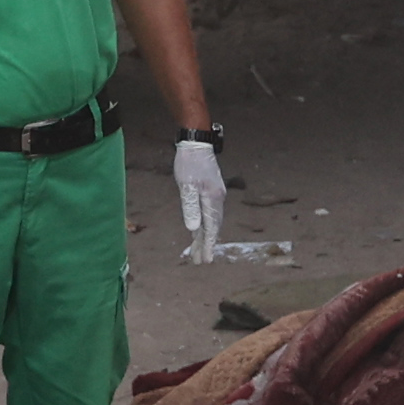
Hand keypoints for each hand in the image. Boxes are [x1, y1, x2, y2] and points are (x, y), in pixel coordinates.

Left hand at [173, 133, 227, 260]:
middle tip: (200, 261)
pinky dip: (205, 226)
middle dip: (206, 245)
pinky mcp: (211, 192)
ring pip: (211, 222)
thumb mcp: (186, 185)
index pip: (210, 227)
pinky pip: (210, 214)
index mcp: (212, 199)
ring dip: (205, 237)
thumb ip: (190, 206)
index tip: (204, 260)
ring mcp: (215, 195)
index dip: (207, 245)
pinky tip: (200, 231)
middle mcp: (217, 199)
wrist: (196, 142)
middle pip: (213, 227)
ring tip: (199, 252)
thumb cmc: (189, 162)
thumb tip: (193, 228)